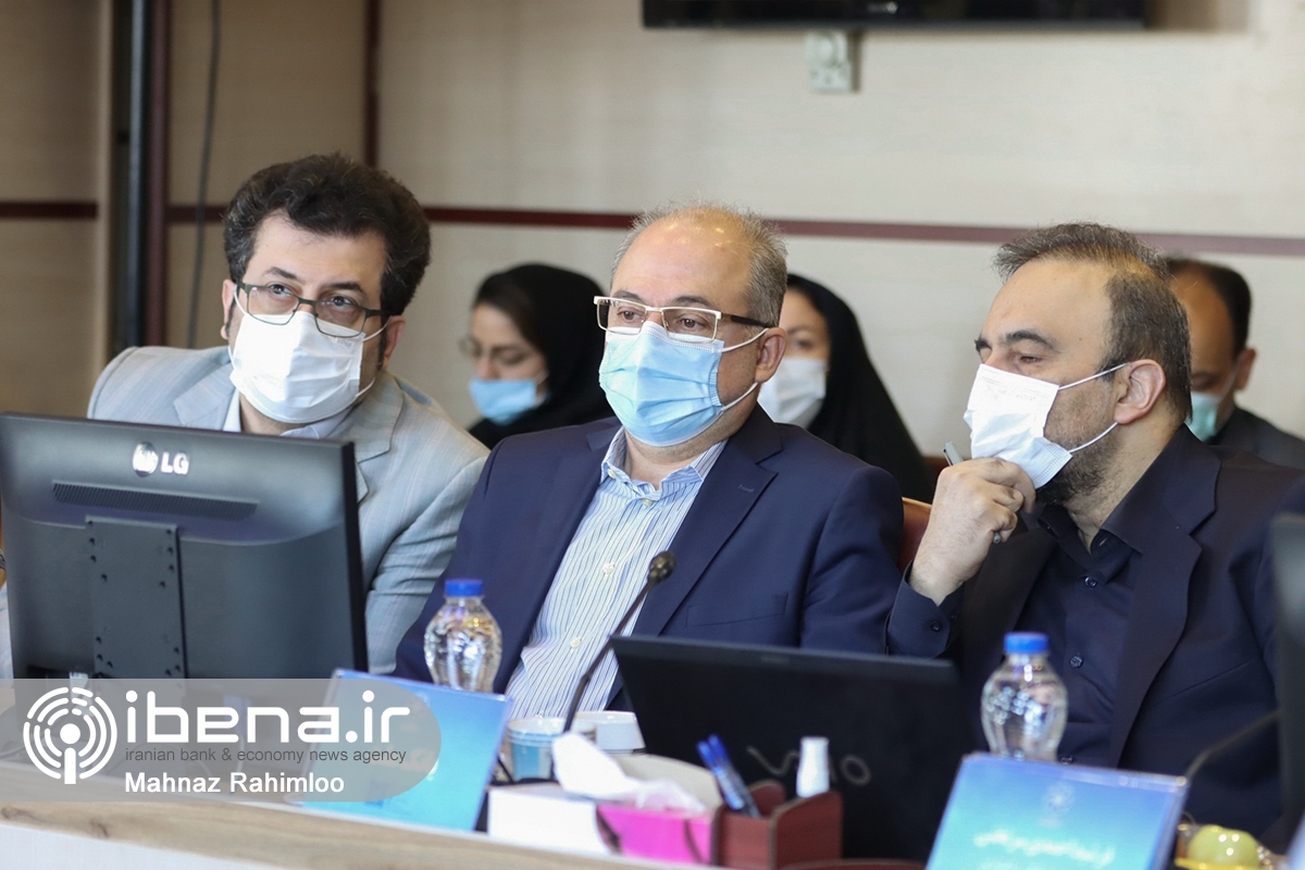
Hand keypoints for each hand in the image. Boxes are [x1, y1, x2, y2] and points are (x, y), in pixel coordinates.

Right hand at [910, 458, 1034, 604]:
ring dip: (1010, 515)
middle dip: (1025, 488)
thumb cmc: (948, 536)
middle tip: (1027, 504)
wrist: (938, 561)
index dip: (1013, 474)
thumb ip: (977, 483)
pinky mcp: (987, 512)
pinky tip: (988, 535)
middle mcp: (963, 479)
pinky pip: (1013, 517)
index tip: (1019, 486)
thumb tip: (1008, 478)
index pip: (995, 461)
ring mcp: (975, 494)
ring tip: (990, 526)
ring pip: (1014, 497)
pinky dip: (1006, 530)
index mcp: (954, 472)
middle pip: (1010, 471)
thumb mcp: (955, 498)